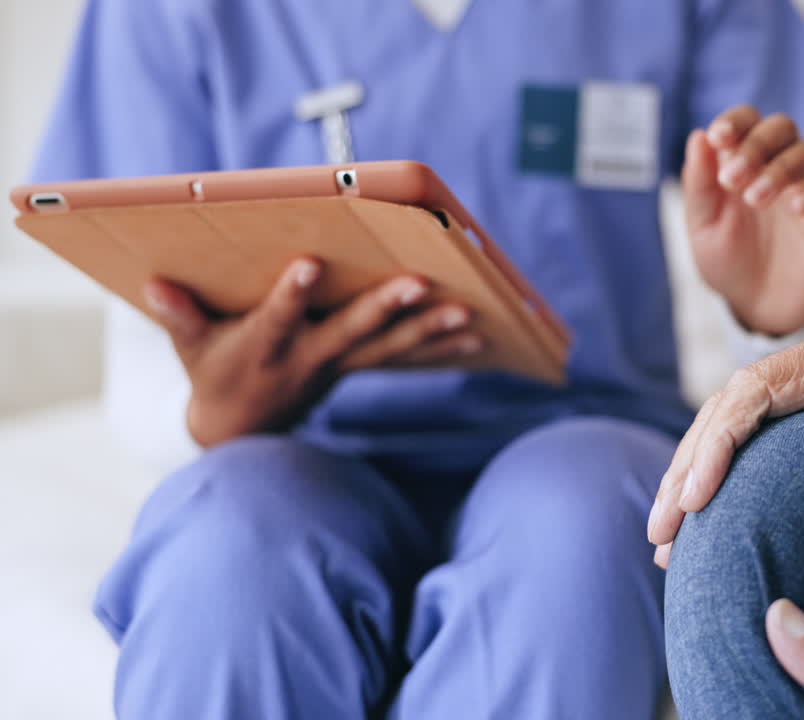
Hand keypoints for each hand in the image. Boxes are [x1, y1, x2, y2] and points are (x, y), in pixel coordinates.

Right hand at [145, 258, 483, 446]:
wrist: (242, 431)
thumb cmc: (212, 371)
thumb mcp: (190, 346)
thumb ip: (178, 314)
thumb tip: (153, 284)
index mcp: (265, 347)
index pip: (278, 318)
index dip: (291, 295)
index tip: (308, 264)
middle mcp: (309, 359)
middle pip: (351, 333)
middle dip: (385, 309)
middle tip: (420, 284)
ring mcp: (339, 367)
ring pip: (389, 347)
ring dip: (430, 331)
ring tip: (468, 313)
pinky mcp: (358, 367)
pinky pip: (405, 358)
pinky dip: (440, 348)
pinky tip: (477, 335)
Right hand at [649, 310, 803, 564]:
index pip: (755, 390)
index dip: (719, 442)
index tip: (696, 497)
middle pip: (725, 410)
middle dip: (686, 469)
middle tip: (661, 533)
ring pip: (729, 428)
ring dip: (691, 478)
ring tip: (663, 541)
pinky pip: (754, 443)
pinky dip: (721, 480)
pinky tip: (705, 525)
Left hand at [685, 105, 803, 335]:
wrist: (754, 307)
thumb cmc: (729, 260)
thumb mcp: (703, 226)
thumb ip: (699, 184)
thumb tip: (698, 137)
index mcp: (747, 161)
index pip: (749, 120)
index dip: (736, 121)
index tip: (719, 137)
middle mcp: (781, 167)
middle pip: (782, 128)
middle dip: (756, 145)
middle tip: (732, 179)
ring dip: (779, 170)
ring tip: (754, 199)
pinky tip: (797, 207)